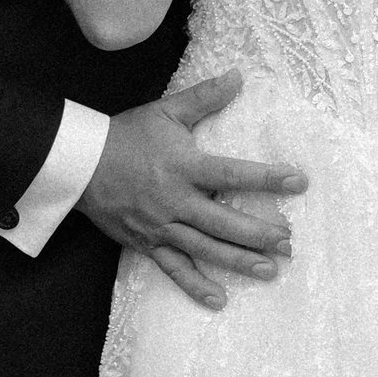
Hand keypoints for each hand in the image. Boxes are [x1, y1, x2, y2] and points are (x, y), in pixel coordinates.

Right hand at [79, 72, 306, 310]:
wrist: (79, 164)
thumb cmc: (125, 135)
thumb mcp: (165, 111)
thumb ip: (204, 97)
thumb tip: (239, 76)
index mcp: (183, 167)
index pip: (232, 174)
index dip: (266, 178)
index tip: (298, 182)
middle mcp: (175, 201)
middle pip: (224, 223)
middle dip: (259, 234)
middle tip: (289, 243)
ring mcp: (161, 227)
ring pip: (206, 250)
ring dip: (239, 262)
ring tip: (270, 271)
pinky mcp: (147, 244)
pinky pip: (174, 270)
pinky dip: (196, 286)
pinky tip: (220, 300)